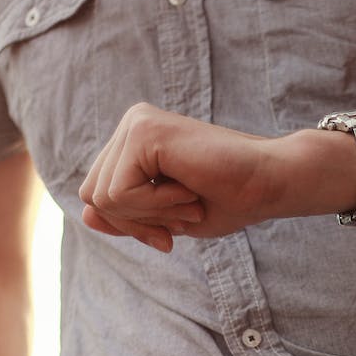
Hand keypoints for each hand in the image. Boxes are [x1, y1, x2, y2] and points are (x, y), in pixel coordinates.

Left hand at [79, 103, 286, 251]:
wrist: (269, 183)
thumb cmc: (230, 199)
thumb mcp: (166, 218)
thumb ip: (125, 215)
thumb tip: (85, 214)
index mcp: (134, 141)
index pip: (97, 195)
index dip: (130, 225)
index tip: (170, 233)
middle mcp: (131, 124)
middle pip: (92, 195)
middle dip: (136, 223)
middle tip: (184, 215)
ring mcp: (135, 123)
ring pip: (102, 196)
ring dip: (149, 215)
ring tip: (188, 200)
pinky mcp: (143, 130)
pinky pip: (119, 192)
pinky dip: (155, 206)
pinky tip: (188, 190)